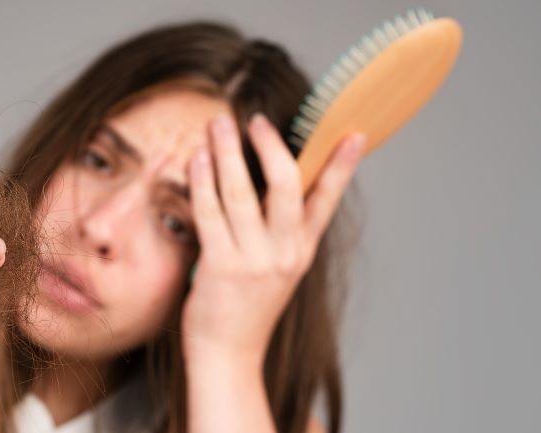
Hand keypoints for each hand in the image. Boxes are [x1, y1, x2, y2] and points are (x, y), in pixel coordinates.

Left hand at [181, 112, 364, 366]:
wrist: (228, 356)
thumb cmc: (247, 309)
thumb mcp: (277, 269)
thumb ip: (280, 231)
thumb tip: (273, 185)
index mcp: (301, 251)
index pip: (326, 200)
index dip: (341, 165)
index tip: (353, 133)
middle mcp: (284, 254)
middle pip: (287, 185)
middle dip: (270, 145)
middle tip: (254, 120)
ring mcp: (254, 261)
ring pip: (243, 192)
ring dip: (227, 152)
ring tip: (217, 124)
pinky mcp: (221, 268)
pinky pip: (210, 213)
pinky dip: (202, 181)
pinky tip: (195, 159)